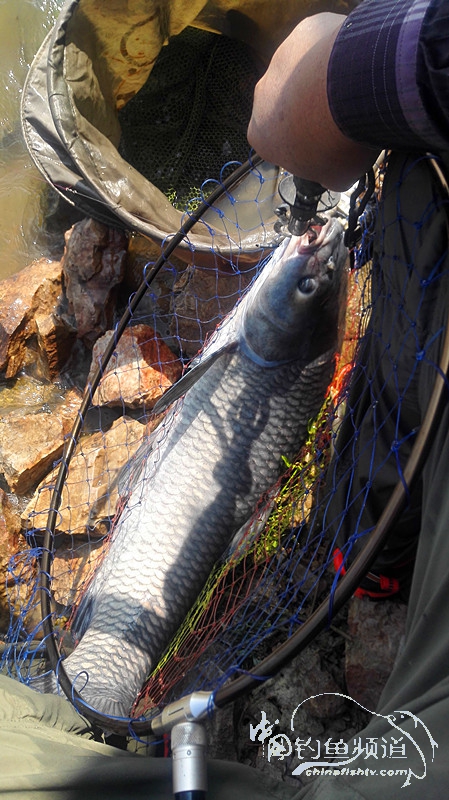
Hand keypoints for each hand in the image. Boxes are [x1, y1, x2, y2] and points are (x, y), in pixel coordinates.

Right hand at [247, 13, 379, 190]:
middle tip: (342, 119)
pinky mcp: (304, 33)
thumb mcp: (334, 177)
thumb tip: (336, 174)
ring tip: (353, 92)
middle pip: (287, 106)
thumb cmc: (336, 143)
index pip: (278, 144)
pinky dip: (337, 53)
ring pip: (304, 73)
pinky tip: (356, 64)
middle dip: (310, 111)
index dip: (303, 147)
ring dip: (323, 81)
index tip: (326, 148)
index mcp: (260, 135)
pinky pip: (322, 44)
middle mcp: (261, 95)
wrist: (350, 93)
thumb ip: (328, 175)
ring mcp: (281, 59)